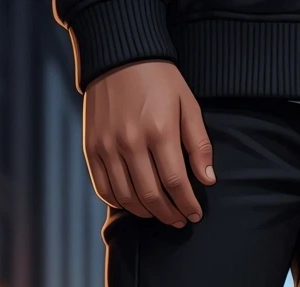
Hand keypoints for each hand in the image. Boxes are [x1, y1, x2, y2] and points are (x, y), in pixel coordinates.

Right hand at [84, 62, 215, 225]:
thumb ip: (198, 144)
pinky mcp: (91, 147)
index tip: (195, 215)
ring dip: (146, 213)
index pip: (176, 183)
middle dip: (169, 214)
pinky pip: (103, 188)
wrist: (117, 54)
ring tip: (159, 214)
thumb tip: (208, 180)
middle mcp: (131, 142)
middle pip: (152, 196)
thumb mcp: (187, 105)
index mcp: (159, 131)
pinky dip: (119, 202)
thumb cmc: (159, 80)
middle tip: (179, 220)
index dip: (187, 205)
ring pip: (127, 198)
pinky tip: (133, 203)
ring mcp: (107, 146)